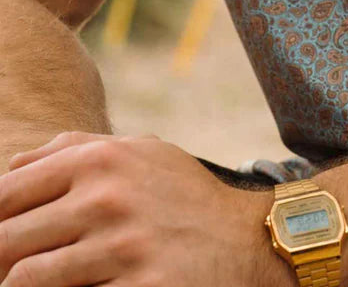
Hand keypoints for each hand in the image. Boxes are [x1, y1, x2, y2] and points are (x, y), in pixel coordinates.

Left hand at [0, 131, 292, 286]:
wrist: (247, 239)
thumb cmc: (183, 195)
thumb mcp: (141, 152)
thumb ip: (76, 149)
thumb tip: (10, 167)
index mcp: (101, 160)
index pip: (4, 194)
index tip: (4, 238)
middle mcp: (108, 198)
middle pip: (5, 241)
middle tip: (12, 264)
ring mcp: (123, 247)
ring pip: (25, 280)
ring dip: (23, 286)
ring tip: (45, 281)